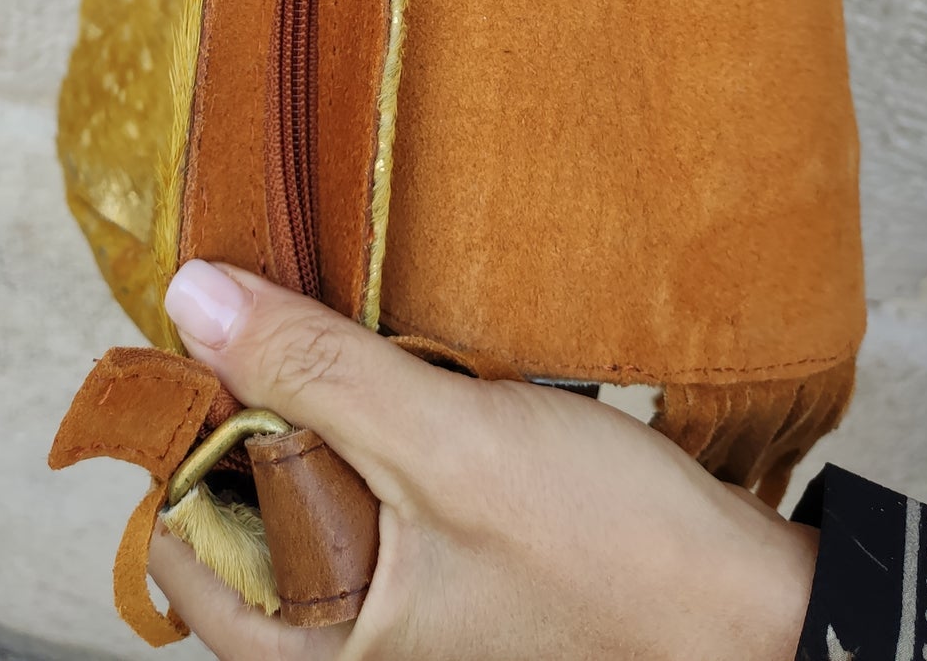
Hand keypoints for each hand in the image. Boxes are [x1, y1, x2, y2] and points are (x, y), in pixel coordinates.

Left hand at [150, 260, 817, 660]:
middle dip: (265, 407)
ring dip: (330, 406)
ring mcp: (399, 606)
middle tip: (299, 324)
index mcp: (317, 653)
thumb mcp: (445, 441)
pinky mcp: (444, 565)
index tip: (218, 337)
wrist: (749, 603)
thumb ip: (315, 370)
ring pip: (311, 486)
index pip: (177, 541)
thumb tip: (192, 299)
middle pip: (240, 507)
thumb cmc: (611, 554)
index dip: (186, 429)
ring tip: (369, 347)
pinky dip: (383, 421)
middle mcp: (346, 642)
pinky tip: (421, 375)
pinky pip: (376, 485)